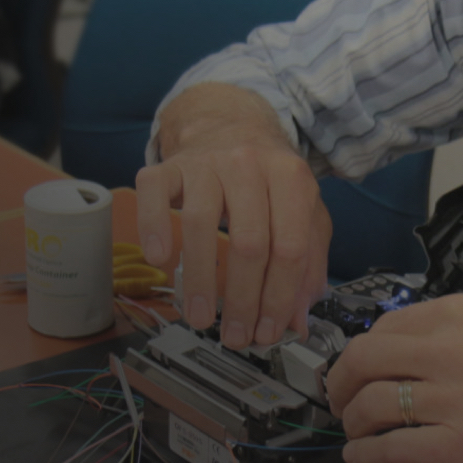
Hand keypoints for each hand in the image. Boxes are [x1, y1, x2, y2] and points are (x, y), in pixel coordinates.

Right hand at [137, 85, 330, 348]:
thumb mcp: (304, 214)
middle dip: (242, 300)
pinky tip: (161, 261)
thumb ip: (308, 265)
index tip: (268, 332)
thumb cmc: (268, 181)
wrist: (229, 125)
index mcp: (292, 178)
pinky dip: (155, 229)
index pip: (290, 249)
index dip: (280, 298)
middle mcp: (249, 164)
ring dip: (199, 281)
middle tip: (234, 336)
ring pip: (200, 225)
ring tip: (199, 318)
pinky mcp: (168, 166)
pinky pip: (155, 196)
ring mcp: (206, 163)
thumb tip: (296, 322)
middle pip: (249, 243)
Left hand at [324, 294, 462, 462]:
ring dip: (352, 422)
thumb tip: (417, 350)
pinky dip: (365, 455)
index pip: (385, 326)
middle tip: (339, 399)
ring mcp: (452, 397)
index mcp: (460, 314)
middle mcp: (449, 349)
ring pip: (370, 405)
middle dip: (341, 383)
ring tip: (354, 432)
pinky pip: (391, 449)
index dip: (361, 352)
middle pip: (363, 360)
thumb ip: (459, 333)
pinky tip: (362, 458)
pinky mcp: (459, 443)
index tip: (356, 366)